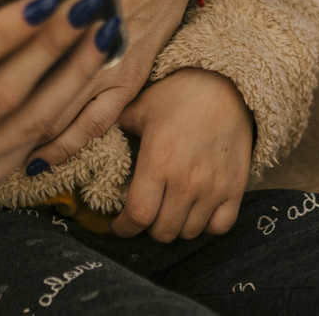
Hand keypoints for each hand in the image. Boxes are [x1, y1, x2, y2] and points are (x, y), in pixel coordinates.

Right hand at [0, 0, 117, 193]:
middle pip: (0, 97)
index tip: (42, 0)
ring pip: (29, 123)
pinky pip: (40, 141)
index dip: (0, 35)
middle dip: (48, 49)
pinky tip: (92, 64)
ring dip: (73, 75)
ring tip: (100, 30)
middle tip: (83, 8)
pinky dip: (73, 101)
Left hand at [24, 0, 227, 172]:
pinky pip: (97, 120)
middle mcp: (83, 43)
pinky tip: (46, 154)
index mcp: (59, 8)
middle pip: (32, 91)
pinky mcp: (132, 73)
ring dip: (31, 136)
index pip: (10, 54)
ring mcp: (111, 63)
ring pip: (61, 115)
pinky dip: (70, 141)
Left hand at [111, 68, 252, 240]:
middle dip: (148, 227)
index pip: (138, 216)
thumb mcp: (139, 107)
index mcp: (158, 161)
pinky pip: (219, 227)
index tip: (118, 225)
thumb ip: (112, 125)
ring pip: (189, 232)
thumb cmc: (179, 94)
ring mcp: (214, 187)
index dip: (123, 228)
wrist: (227, 85)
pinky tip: (197, 209)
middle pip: (162, 231)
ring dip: (175, 225)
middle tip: (145, 213)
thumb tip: (83, 133)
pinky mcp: (235, 188)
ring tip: (169, 209)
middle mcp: (187, 180)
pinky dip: (206, 225)